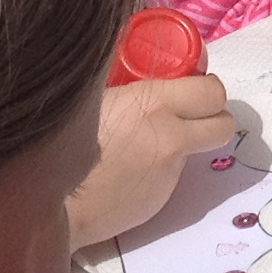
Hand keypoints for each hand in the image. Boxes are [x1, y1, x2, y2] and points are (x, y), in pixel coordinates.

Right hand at [67, 67, 235, 246]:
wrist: (48, 200)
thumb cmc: (61, 138)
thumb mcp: (97, 95)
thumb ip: (132, 87)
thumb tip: (152, 72)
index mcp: (154, 103)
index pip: (212, 91)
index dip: (205, 89)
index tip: (192, 89)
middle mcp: (171, 137)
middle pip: (223, 124)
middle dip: (211, 117)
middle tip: (188, 115)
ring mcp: (168, 173)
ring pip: (195, 151)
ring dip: (181, 144)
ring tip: (143, 145)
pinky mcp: (159, 201)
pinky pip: (170, 177)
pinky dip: (157, 170)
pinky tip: (126, 171)